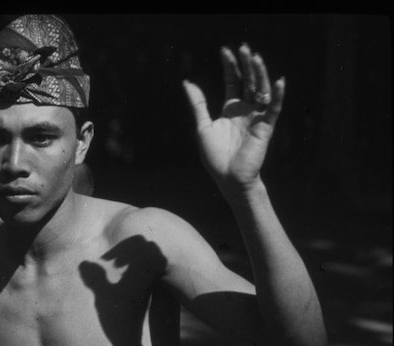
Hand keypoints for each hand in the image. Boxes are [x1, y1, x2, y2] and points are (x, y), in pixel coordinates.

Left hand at [182, 43, 284, 194]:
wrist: (228, 178)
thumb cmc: (215, 156)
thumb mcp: (202, 126)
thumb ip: (198, 104)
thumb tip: (187, 82)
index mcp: (231, 109)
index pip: (233, 81)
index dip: (230, 66)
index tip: (225, 50)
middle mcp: (246, 110)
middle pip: (248, 81)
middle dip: (245, 64)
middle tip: (243, 47)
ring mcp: (257, 117)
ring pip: (262, 89)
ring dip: (260, 73)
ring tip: (255, 57)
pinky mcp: (266, 127)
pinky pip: (274, 108)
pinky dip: (277, 95)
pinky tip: (278, 81)